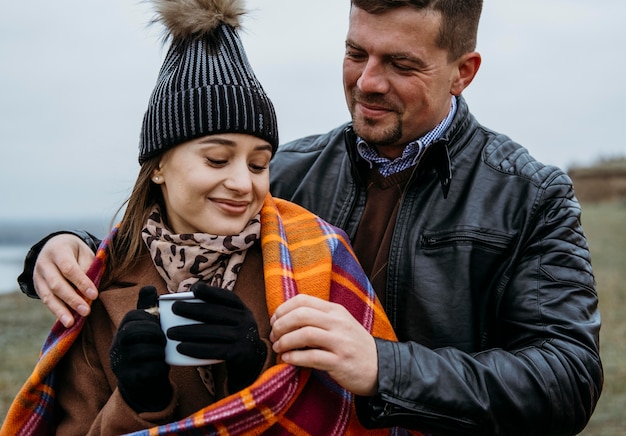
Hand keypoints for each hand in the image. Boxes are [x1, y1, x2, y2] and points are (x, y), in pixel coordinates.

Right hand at [34, 234, 96, 326]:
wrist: (55, 246)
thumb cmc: (76, 252)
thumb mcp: (84, 252)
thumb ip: (88, 267)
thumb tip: (88, 289)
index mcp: (58, 250)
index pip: (69, 268)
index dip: (82, 282)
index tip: (94, 295)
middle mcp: (44, 263)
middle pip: (57, 284)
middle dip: (72, 299)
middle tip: (86, 311)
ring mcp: (38, 276)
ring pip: (48, 295)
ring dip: (61, 310)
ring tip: (71, 323)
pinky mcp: (37, 286)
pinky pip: (46, 300)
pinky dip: (56, 311)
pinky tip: (65, 320)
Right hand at [110, 286, 171, 411]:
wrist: (144, 382)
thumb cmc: (148, 347)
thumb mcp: (146, 327)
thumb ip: (148, 308)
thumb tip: (149, 287)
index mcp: (122, 330)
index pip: (133, 316)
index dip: (150, 317)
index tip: (159, 323)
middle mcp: (117, 346)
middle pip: (134, 332)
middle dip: (154, 333)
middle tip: (163, 338)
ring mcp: (121, 363)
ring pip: (142, 351)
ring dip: (158, 350)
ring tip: (163, 352)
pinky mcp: (130, 379)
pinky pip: (148, 370)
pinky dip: (159, 366)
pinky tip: (162, 366)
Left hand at [167, 281, 266, 391]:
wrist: (253, 361)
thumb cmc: (233, 337)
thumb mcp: (232, 321)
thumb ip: (217, 311)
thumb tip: (185, 301)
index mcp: (243, 309)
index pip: (227, 297)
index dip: (211, 291)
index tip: (194, 289)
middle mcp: (246, 320)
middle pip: (216, 312)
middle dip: (193, 309)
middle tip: (174, 308)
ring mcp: (243, 337)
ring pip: (212, 332)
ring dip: (189, 331)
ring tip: (171, 332)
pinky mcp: (238, 353)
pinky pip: (214, 350)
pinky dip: (196, 349)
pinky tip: (181, 347)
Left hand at [269, 294, 378, 395]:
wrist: (381, 367)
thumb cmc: (354, 346)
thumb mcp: (340, 324)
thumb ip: (318, 318)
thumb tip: (286, 318)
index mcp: (335, 311)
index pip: (303, 300)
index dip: (283, 309)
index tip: (274, 321)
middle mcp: (338, 323)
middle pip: (301, 315)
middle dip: (281, 325)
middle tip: (273, 336)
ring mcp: (340, 342)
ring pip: (305, 334)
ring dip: (285, 341)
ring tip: (278, 348)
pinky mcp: (340, 362)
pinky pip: (312, 357)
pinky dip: (294, 358)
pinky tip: (287, 360)